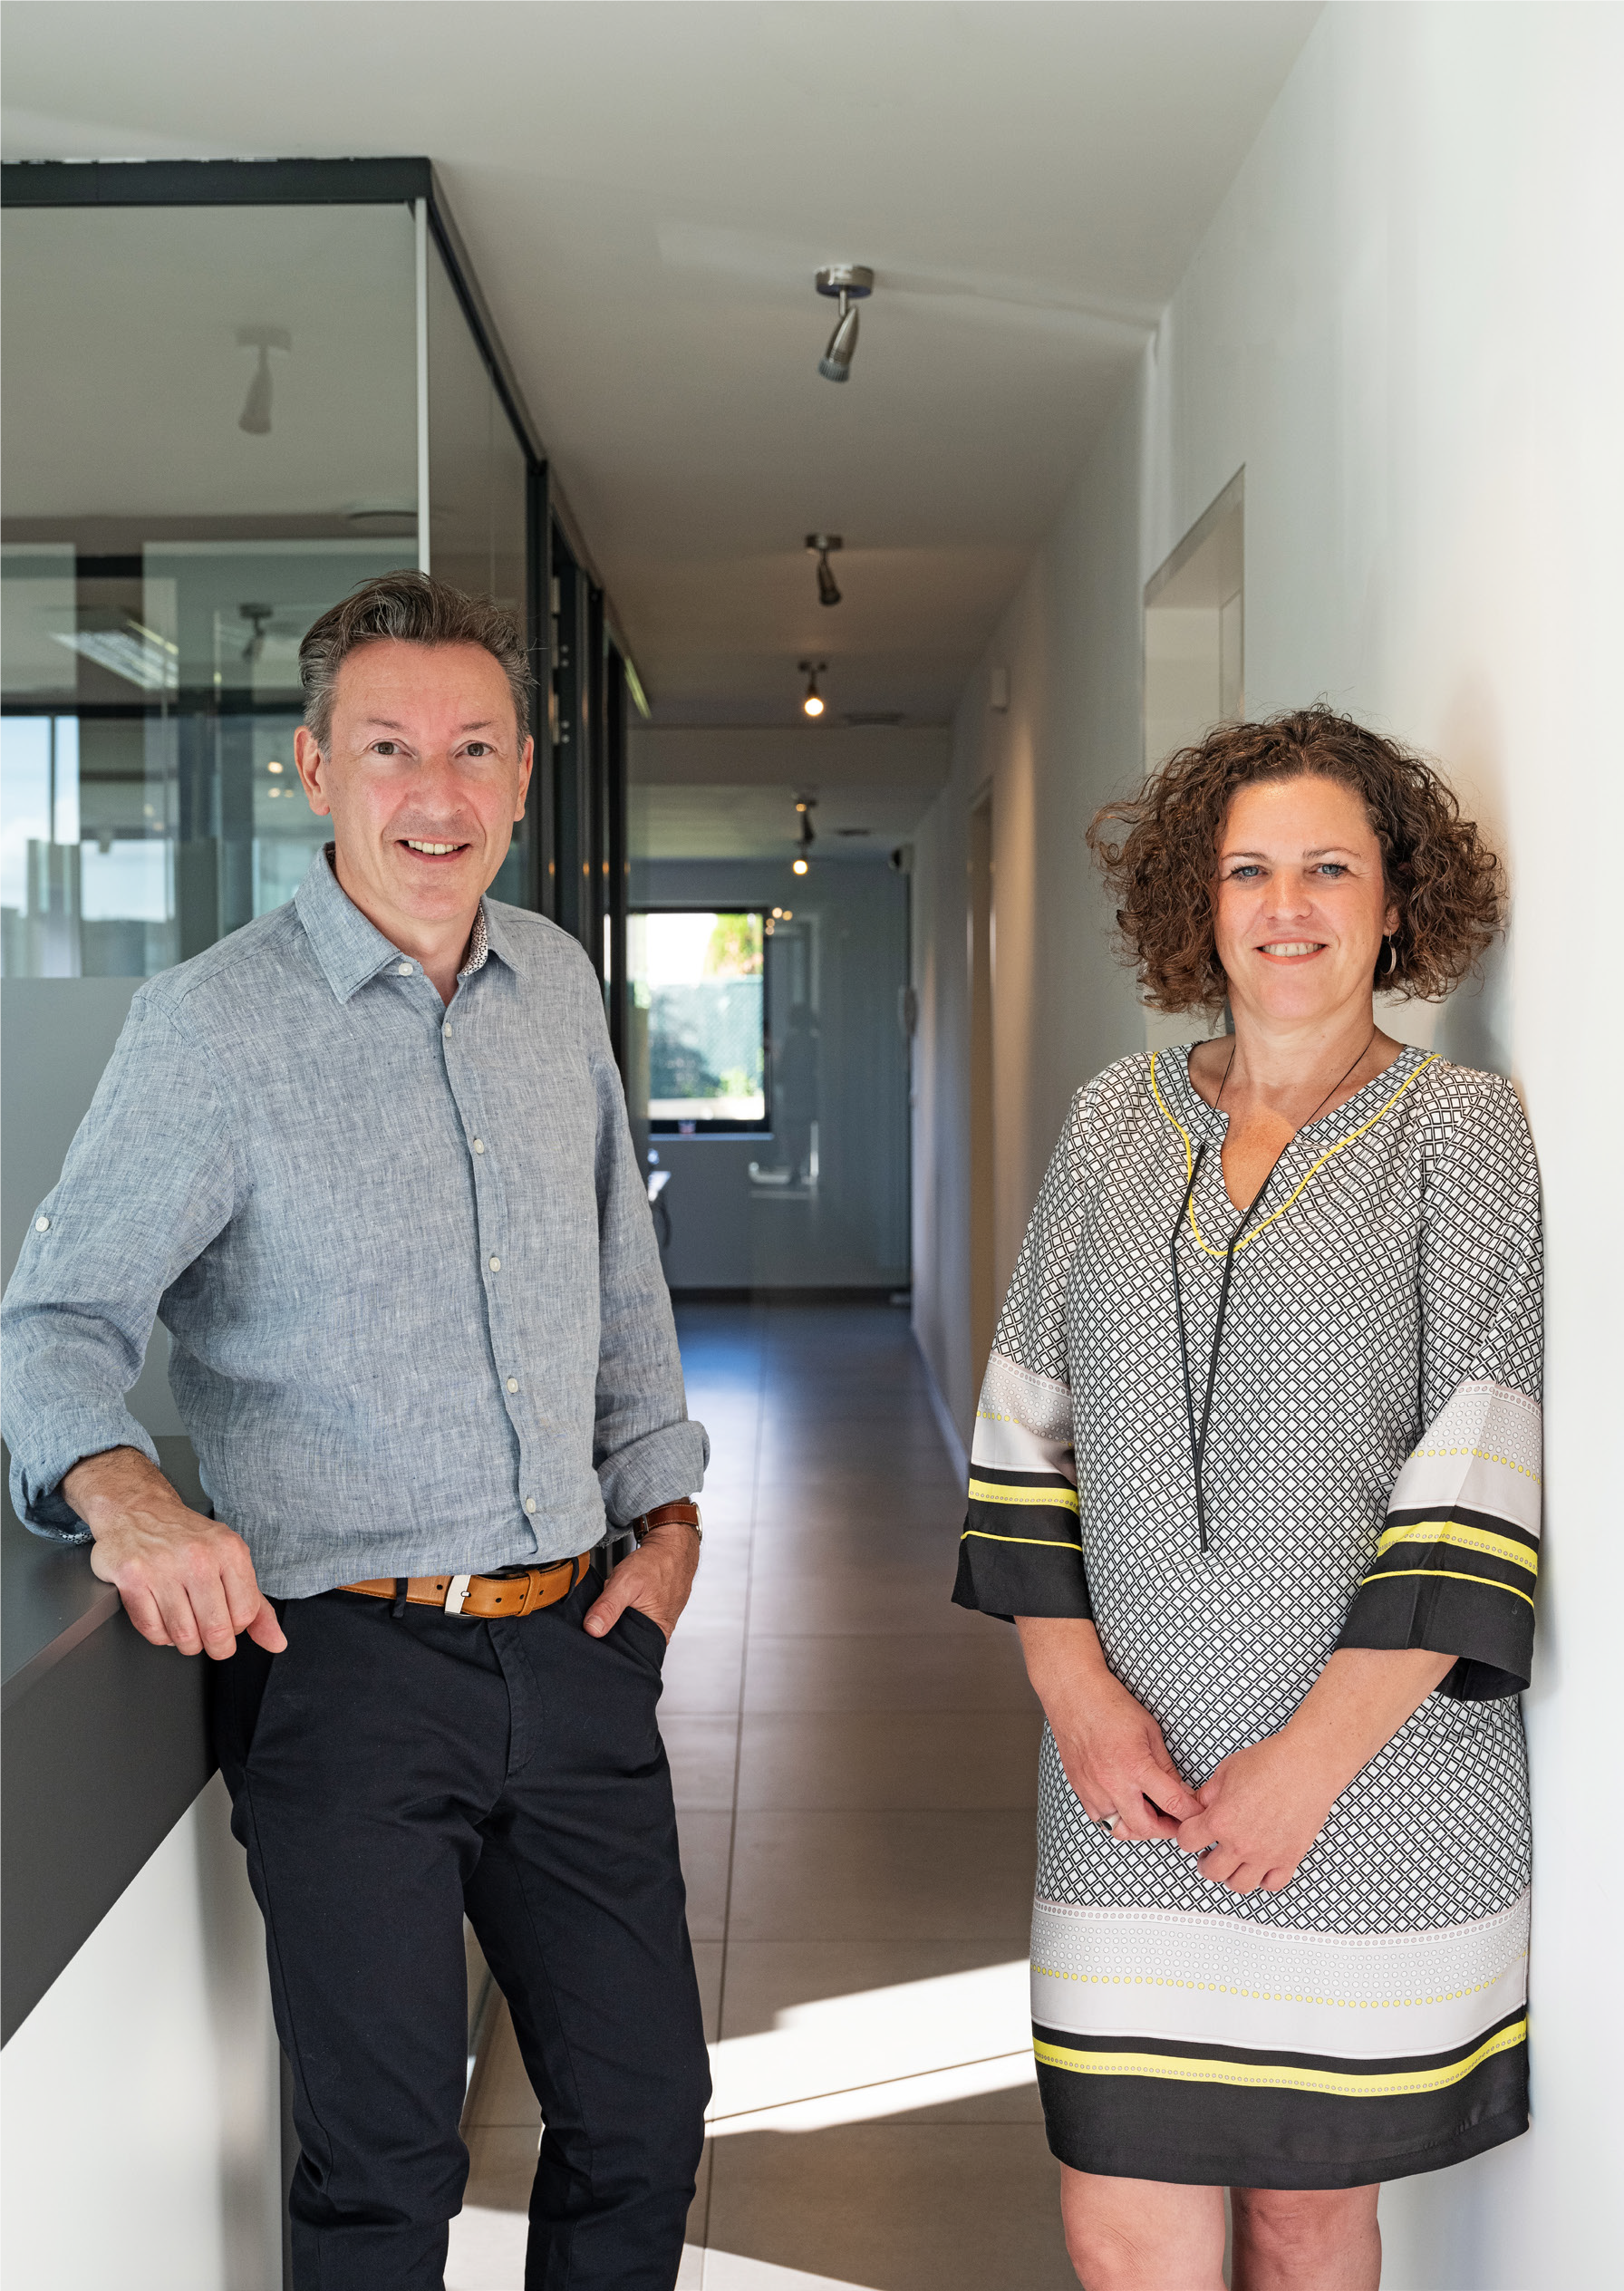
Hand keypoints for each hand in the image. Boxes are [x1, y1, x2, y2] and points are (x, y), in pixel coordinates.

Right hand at [63, 1445, 285, 1661]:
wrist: (136, 1509)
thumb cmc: (186, 1539)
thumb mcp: (229, 1560)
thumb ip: (255, 1604)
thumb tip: (277, 1643)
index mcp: (229, 1550)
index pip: (245, 1614)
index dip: (237, 1629)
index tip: (228, 1622)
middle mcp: (198, 1557)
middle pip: (216, 1630)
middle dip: (215, 1646)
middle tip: (210, 1639)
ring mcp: (162, 1567)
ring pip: (183, 1635)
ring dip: (186, 1643)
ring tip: (186, 1627)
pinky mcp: (132, 1578)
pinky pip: (152, 1630)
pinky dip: (160, 1636)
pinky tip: (164, 1620)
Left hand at [584, 1521, 699, 1642]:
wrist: (671, 1546)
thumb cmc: (656, 1563)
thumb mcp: (627, 1583)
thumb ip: (608, 1607)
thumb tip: (592, 1630)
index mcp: (657, 1638)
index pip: (625, 1655)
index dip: (605, 1646)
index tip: (592, 1633)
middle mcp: (659, 1636)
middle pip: (623, 1643)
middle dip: (609, 1630)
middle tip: (606, 1611)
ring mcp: (656, 1625)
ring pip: (625, 1629)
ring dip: (615, 1618)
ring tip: (616, 1603)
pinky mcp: (652, 1615)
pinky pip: (630, 1618)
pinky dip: (622, 1610)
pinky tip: (622, 1600)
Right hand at [1015, 1617, 1200, 1839]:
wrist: (1074, 1696)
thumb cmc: (1112, 1706)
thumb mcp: (1150, 1731)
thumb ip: (1166, 1766)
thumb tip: (1181, 1792)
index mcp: (1136, 1765)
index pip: (1173, 1803)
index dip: (1192, 1814)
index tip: (1199, 1815)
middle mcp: (1113, 1783)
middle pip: (1146, 1828)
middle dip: (1166, 1830)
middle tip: (1177, 1822)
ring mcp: (1093, 1789)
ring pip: (1120, 1828)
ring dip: (1139, 1826)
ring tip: (1150, 1814)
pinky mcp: (1079, 1789)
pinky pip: (1100, 1817)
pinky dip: (1115, 1817)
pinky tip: (1124, 1804)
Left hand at [1175, 1733, 1339, 1893]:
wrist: (1306, 1765)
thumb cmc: (1270, 1762)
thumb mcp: (1225, 1771)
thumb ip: (1207, 1795)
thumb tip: (1198, 1807)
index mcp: (1220, 1820)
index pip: (1187, 1842)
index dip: (1187, 1834)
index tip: (1193, 1832)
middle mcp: (1241, 1843)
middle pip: (1211, 1871)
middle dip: (1205, 1860)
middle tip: (1209, 1852)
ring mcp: (1266, 1855)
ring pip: (1239, 1884)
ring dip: (1231, 1875)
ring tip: (1232, 1862)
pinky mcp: (1289, 1858)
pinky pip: (1272, 1884)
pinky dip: (1264, 1879)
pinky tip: (1260, 1866)